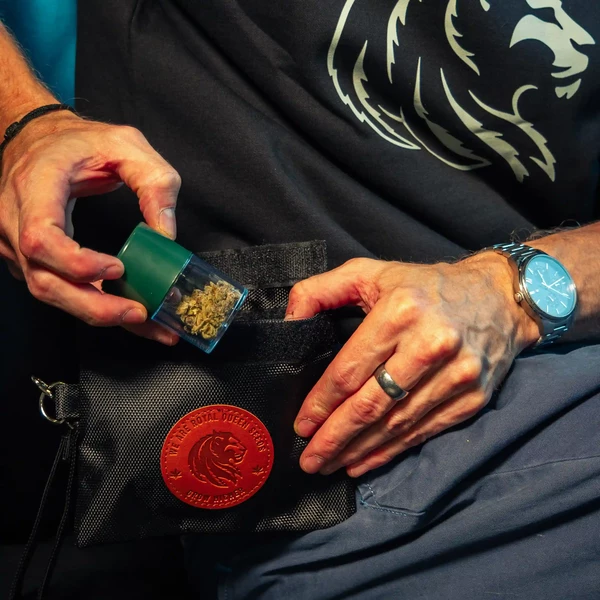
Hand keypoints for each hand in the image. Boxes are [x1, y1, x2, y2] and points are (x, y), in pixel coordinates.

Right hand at [0, 111, 180, 343]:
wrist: (39, 138)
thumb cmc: (78, 141)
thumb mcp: (127, 145)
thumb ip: (155, 182)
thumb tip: (167, 234)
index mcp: (36, 187)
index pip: (42, 237)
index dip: (76, 263)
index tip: (116, 270)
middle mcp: (15, 220)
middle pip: (43, 280)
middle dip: (93, 306)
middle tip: (138, 314)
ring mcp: (15, 242)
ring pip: (48, 291)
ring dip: (95, 312)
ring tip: (142, 320)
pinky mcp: (27, 257)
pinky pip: (55, 287)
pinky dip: (89, 304)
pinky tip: (122, 310)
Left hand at [286, 254, 539, 476]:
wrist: (499, 297)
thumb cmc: (423, 284)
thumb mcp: (368, 272)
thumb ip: (319, 291)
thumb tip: (290, 322)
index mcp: (401, 310)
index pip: (350, 370)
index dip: (321, 403)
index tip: (301, 425)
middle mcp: (432, 344)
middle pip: (370, 404)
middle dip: (334, 437)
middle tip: (308, 459)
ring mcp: (457, 374)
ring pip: (395, 424)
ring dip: (358, 450)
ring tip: (330, 464)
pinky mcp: (473, 396)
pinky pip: (423, 431)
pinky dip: (391, 451)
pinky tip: (364, 462)